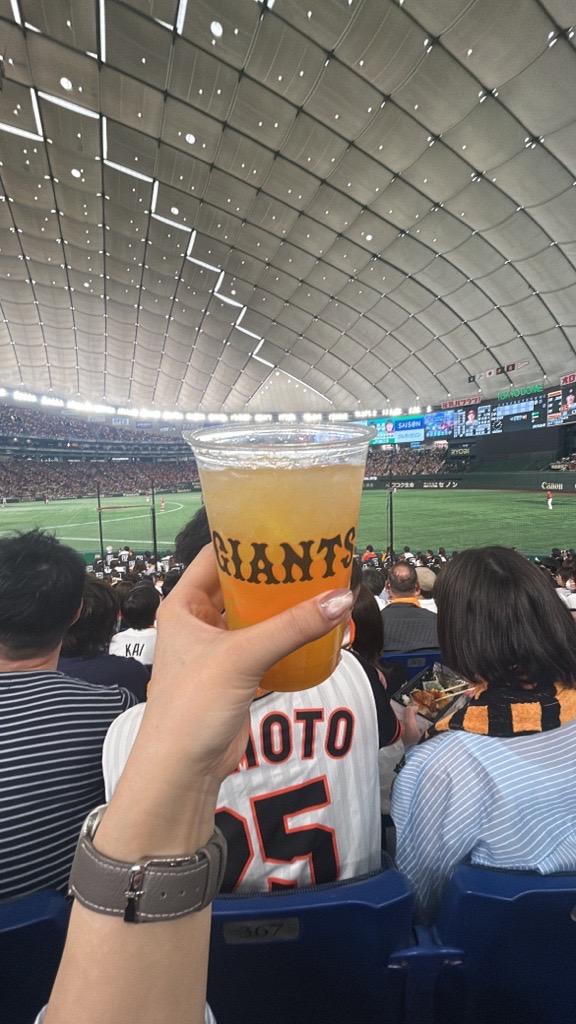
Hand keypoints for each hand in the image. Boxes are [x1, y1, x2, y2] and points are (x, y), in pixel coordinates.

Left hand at [140, 545, 354, 787]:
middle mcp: (197, 621)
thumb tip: (342, 598)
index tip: (284, 526)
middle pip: (240, 584)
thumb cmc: (193, 705)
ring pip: (255, 615)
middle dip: (274, 573)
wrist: (183, 771)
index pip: (215, 555)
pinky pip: (265, 643)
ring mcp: (217, 649)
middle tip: (313, 555)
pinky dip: (287, 634)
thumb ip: (292, 627)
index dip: (246, 539)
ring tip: (321, 584)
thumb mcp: (242, 656)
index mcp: (183, 604)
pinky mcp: (236, 674)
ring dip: (283, 605)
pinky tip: (315, 625)